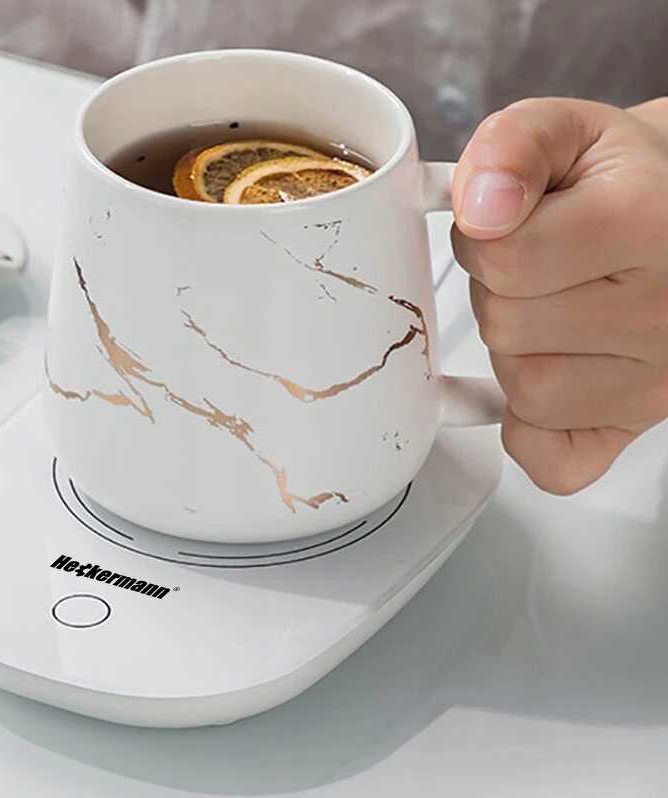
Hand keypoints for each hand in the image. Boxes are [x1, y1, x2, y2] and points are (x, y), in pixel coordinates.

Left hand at [451, 97, 667, 493]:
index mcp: (650, 223)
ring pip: (525, 390)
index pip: (505, 258)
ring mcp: (660, 382)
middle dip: (498, 290)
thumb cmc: (619, 181)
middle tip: (538, 265)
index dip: (482, 237)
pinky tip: (552, 371)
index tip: (506, 222)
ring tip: (552, 307)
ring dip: (514, 349)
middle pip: (509, 326)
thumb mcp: (567, 133)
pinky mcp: (638, 428)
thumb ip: (511, 147)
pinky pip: (549, 458)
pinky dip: (530, 426)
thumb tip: (480, 206)